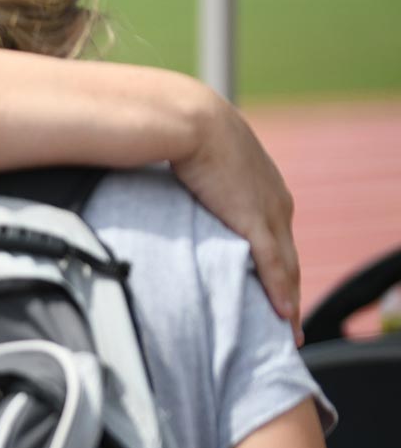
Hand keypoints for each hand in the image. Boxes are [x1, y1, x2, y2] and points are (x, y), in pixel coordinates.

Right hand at [167, 92, 299, 328]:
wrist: (184, 116)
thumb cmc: (180, 130)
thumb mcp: (194, 159)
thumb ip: (188, 182)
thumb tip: (157, 194)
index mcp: (262, 186)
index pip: (275, 237)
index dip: (276, 266)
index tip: (273, 290)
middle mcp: (275, 201)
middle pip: (288, 257)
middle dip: (289, 290)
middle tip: (287, 323)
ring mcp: (267, 211)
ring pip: (287, 267)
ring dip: (290, 300)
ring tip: (288, 330)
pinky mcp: (253, 220)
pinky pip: (273, 266)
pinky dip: (280, 292)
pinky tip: (285, 316)